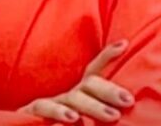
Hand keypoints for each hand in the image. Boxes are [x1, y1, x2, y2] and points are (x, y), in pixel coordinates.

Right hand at [16, 39, 134, 122]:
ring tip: (113, 116)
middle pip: (89, 84)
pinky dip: (58, 112)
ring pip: (73, 98)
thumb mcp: (77, 110)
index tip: (124, 43)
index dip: (107, 55)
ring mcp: (49, 103)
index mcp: (77, 93)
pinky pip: (44, 109)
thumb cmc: (54, 123)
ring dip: (93, 106)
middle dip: (109, 90)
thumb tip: (119, 111)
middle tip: (129, 100)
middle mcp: (65, 95)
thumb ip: (92, 105)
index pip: (93, 71)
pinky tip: (72, 118)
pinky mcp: (31, 113)